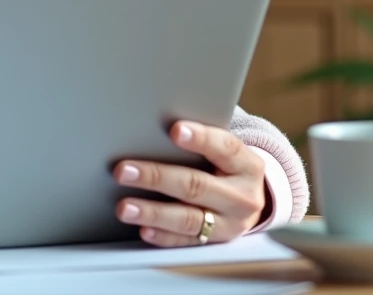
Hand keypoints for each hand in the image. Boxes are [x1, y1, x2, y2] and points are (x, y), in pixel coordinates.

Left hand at [113, 120, 266, 247]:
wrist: (249, 202)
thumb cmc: (225, 167)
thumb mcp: (224, 153)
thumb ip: (200, 142)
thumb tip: (154, 129)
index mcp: (247, 166)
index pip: (226, 148)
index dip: (201, 138)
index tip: (174, 130)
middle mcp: (241, 197)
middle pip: (196, 185)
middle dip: (157, 177)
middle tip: (123, 171)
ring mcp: (230, 224)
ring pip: (188, 219)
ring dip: (153, 213)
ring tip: (125, 207)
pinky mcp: (215, 243)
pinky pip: (186, 242)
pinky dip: (163, 237)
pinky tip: (144, 230)